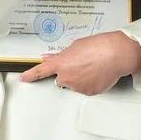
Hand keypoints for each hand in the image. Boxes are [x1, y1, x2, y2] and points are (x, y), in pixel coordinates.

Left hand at [18, 31, 140, 94]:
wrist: (116, 54)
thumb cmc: (98, 46)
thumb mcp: (75, 46)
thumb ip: (61, 55)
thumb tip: (50, 58)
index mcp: (61, 63)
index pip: (41, 71)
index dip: (31, 75)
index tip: (23, 78)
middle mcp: (66, 77)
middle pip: (61, 79)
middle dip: (67, 74)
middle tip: (81, 65)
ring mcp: (77, 87)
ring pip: (74, 85)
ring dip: (80, 79)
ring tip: (93, 67)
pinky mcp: (89, 93)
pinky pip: (86, 89)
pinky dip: (90, 83)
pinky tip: (98, 74)